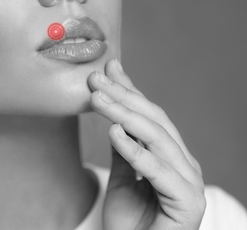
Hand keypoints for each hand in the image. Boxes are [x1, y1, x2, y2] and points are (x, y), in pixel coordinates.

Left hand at [87, 58, 205, 229]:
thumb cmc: (130, 223)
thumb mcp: (121, 178)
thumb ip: (122, 149)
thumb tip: (114, 118)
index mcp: (170, 155)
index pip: (149, 115)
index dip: (128, 90)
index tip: (108, 68)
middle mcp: (183, 163)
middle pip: (153, 121)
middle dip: (123, 97)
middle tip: (95, 79)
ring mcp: (189, 181)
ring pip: (156, 139)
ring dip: (125, 116)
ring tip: (98, 99)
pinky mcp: (188, 201)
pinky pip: (158, 171)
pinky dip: (136, 151)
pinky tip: (114, 133)